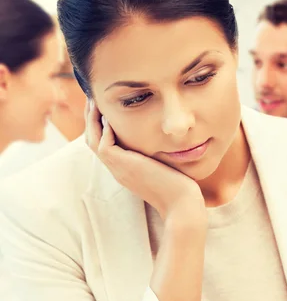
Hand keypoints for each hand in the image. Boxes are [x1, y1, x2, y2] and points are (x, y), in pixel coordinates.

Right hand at [85, 101, 205, 221]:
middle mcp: (118, 169)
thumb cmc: (180, 186)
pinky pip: (104, 145)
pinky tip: (111, 114)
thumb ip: (157, 150)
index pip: (103, 143)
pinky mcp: (124, 167)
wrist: (181, 203)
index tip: (104, 106)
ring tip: (95, 99)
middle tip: (93, 97)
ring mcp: (119, 169)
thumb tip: (166, 134)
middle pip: (92, 140)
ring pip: (93, 141)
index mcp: (125, 168)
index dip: (100, 125)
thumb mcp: (164, 163)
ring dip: (92, 119)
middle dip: (91, 118)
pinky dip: (104, 129)